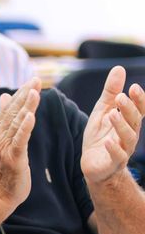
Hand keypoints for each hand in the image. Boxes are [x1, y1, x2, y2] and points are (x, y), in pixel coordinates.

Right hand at [0, 78, 40, 208]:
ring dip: (26, 107)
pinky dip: (25, 128)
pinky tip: (31, 117)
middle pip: (14, 112)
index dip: (21, 93)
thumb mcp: (6, 140)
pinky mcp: (14, 157)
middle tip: (36, 80)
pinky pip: (20, 140)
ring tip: (34, 92)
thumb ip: (5, 118)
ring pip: (17, 123)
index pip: (11, 108)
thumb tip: (5, 96)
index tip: (32, 80)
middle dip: (25, 95)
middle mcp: (0, 136)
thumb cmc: (6, 168)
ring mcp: (6, 147)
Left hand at [81, 66, 144, 184]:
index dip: (139, 100)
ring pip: (127, 137)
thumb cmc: (100, 136)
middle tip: (121, 97)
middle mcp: (129, 135)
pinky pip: (116, 156)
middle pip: (134, 121)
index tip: (134, 87)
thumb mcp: (102, 111)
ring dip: (121, 125)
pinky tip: (107, 142)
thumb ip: (110, 92)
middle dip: (129, 109)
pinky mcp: (113, 163)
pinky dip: (113, 149)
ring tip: (112, 114)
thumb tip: (119, 68)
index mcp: (128, 122)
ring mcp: (123, 150)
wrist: (93, 165)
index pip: (138, 109)